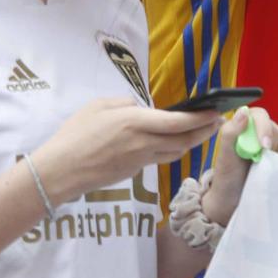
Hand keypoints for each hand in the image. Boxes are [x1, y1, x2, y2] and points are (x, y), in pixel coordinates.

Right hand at [31, 97, 223, 202]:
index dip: (201, 118)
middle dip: (205, 132)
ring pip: (175, 152)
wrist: (59, 171)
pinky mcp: (133, 173)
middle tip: (218, 123)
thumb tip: (142, 108)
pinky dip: (170, 151)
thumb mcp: (98, 106)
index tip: (216, 112)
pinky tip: (171, 143)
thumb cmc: (75, 134)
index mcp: (135, 122)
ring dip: (191, 143)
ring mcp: (139, 161)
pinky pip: (158, 159)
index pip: (179, 122)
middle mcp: (143, 143)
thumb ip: (125, 104)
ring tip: (201, 132)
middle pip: (184, 140)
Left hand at [200, 108, 277, 225]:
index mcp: (245, 126)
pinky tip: (275, 169)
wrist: (233, 200)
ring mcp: (274, 144)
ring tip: (264, 166)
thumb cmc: (226, 176)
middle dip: (271, 144)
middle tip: (261, 161)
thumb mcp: (224, 155)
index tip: (264, 146)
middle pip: (276, 128)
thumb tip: (243, 112)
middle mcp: (261, 132)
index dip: (264, 128)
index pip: (260, 115)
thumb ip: (231, 132)